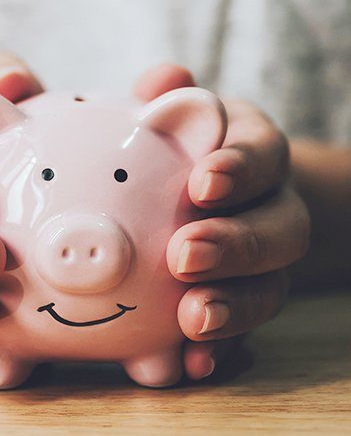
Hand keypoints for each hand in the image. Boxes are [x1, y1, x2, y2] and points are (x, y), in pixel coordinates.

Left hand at [136, 66, 309, 379]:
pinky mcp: (242, 302)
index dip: (241, 168)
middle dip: (238, 243)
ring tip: (193, 319)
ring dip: (235, 306)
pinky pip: (242, 331)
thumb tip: (164, 81)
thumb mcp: (168, 118)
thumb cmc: (170, 150)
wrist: (194, 199)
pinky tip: (191, 363)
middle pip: (279, 228)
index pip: (262, 153)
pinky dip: (221, 349)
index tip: (203, 182)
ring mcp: (260, 262)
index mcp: (249, 153)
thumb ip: (165, 99)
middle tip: (186, 255)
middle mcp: (267, 207)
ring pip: (269, 287)